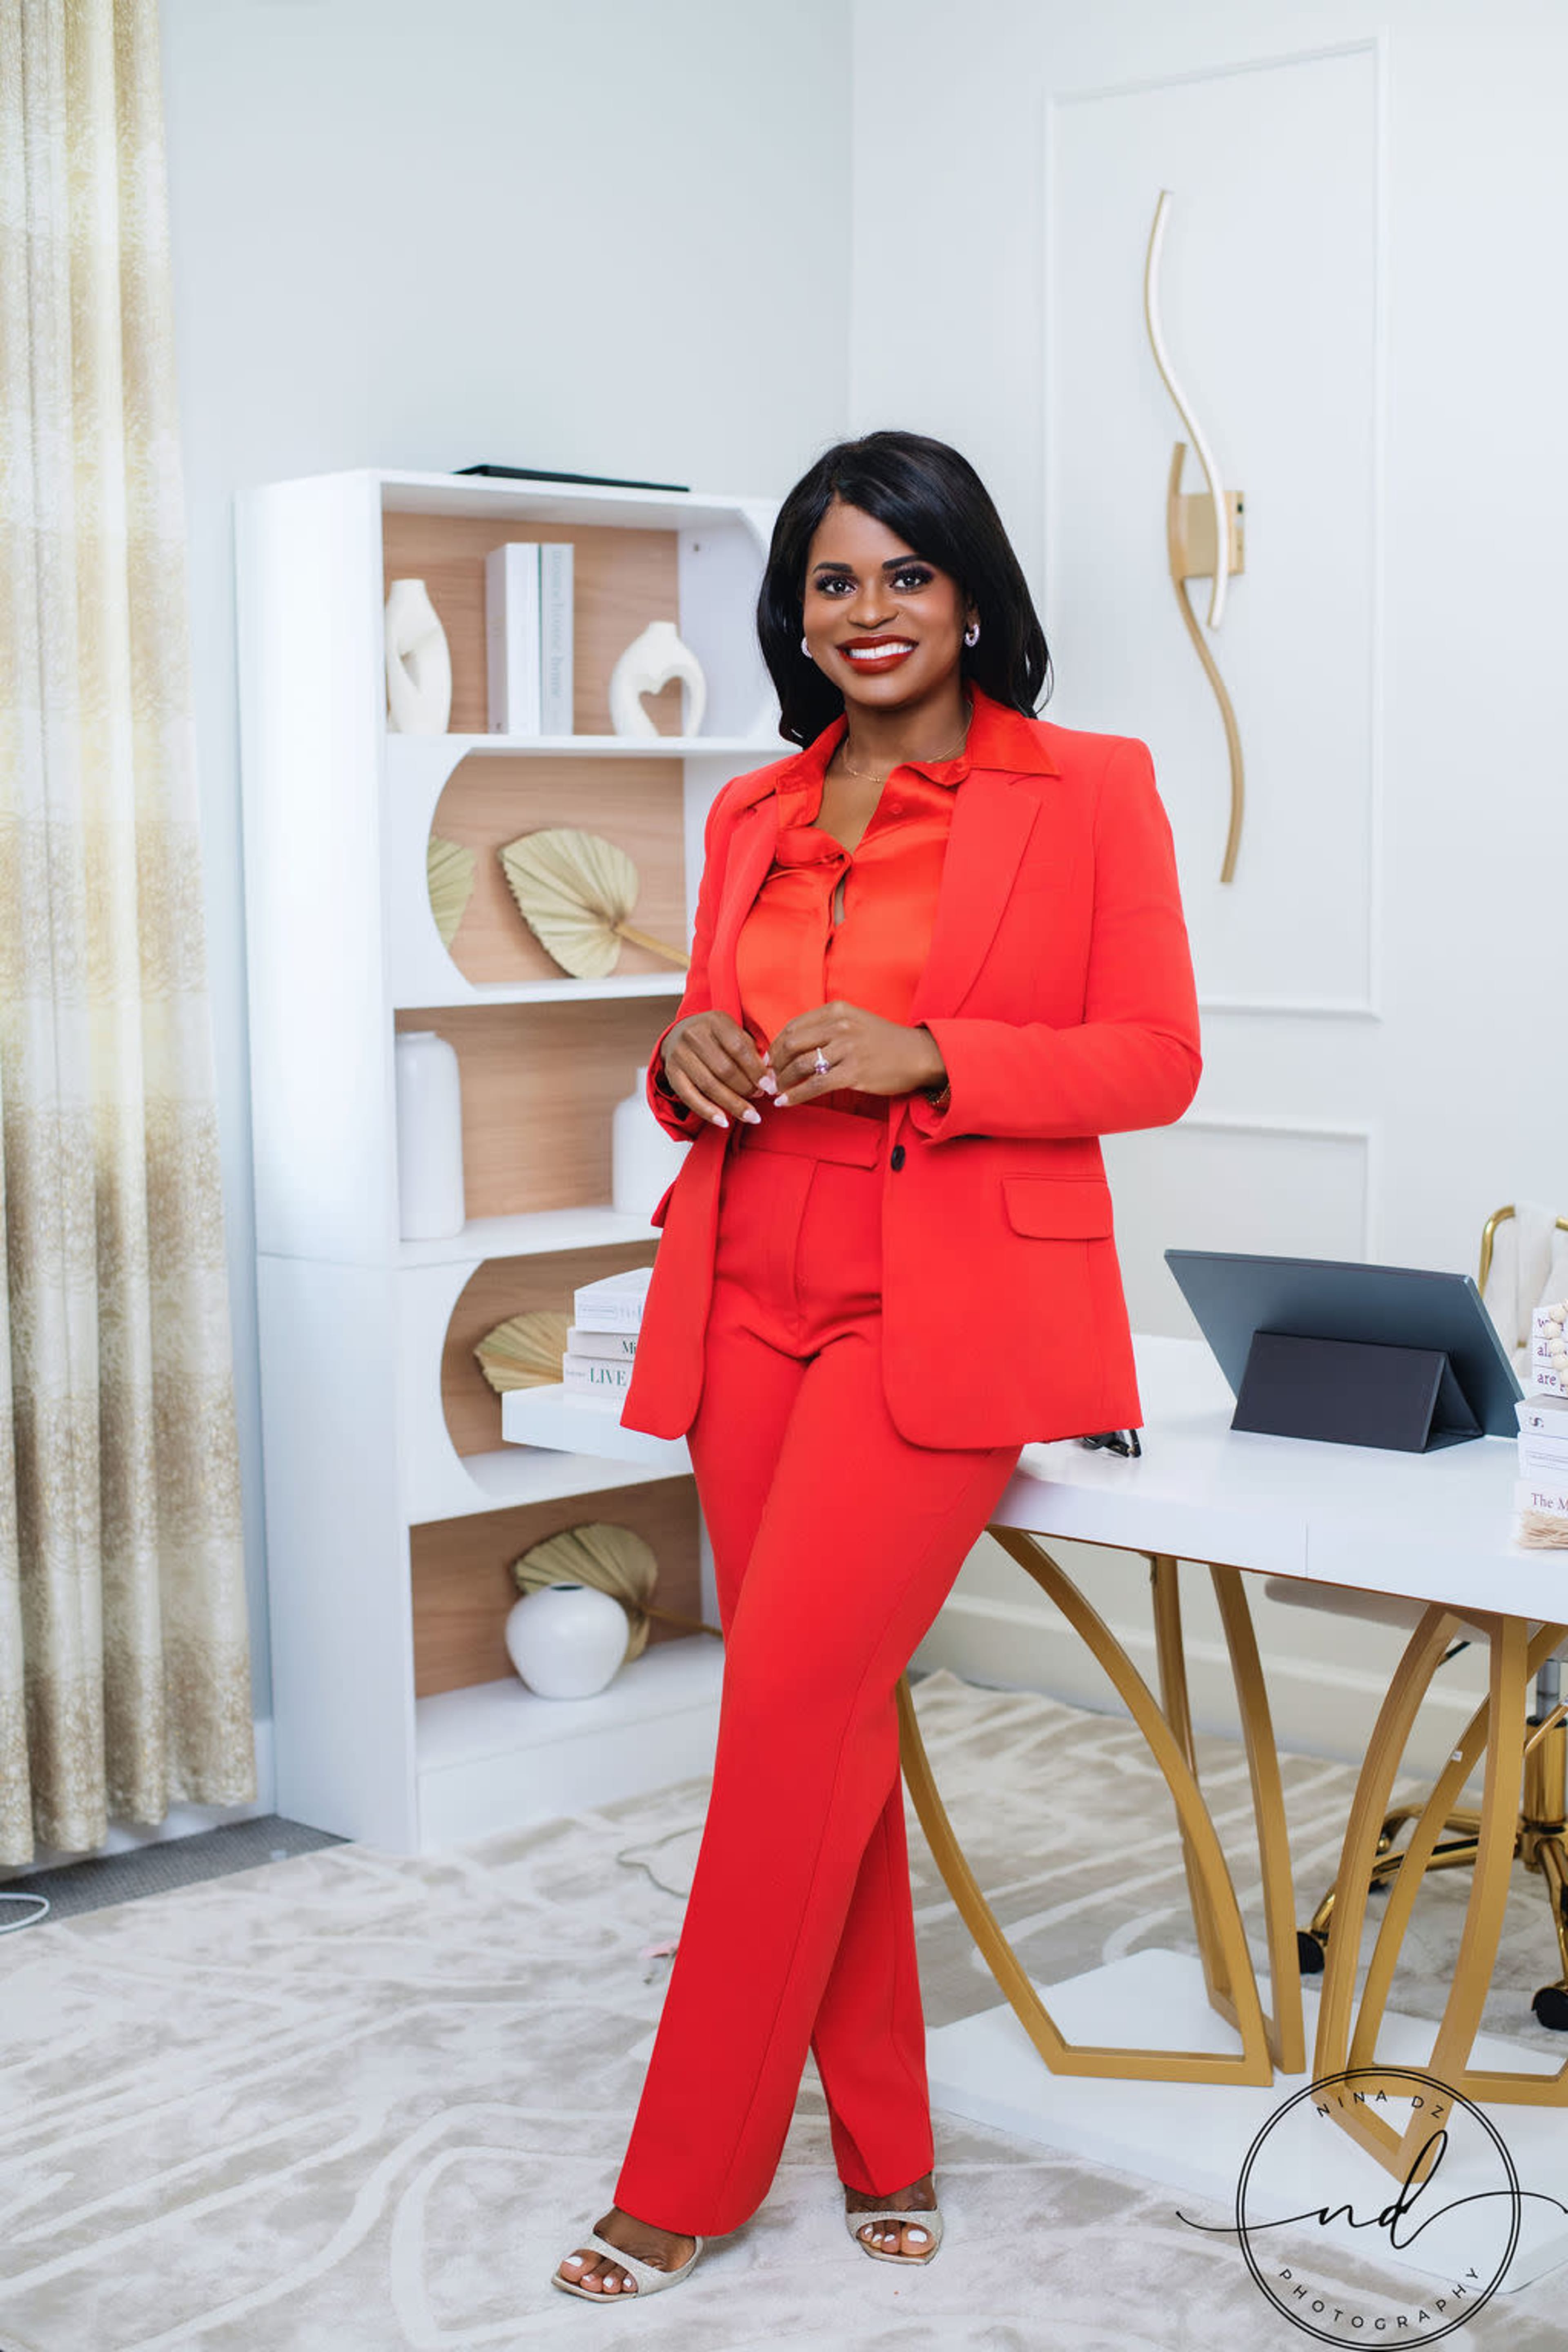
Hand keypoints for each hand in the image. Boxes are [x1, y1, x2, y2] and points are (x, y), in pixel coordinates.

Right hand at [658, 1010, 770, 1127]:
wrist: (680, 1034)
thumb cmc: (716, 1037)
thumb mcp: (734, 1034)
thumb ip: (752, 1053)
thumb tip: (770, 1079)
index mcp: (715, 1021)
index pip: (739, 1047)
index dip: (756, 1070)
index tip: (769, 1086)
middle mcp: (694, 1035)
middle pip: (724, 1069)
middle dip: (746, 1088)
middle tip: (759, 1097)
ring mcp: (680, 1055)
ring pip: (709, 1085)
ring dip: (733, 1104)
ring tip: (751, 1115)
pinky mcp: (672, 1073)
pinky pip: (690, 1098)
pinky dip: (708, 1112)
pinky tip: (724, 1121)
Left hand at [769, 1002, 945, 1105]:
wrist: (919, 1055)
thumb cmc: (884, 1042)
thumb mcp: (854, 1023)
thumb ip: (825, 1029)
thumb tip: (791, 1047)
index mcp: (837, 1010)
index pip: (793, 1027)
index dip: (775, 1046)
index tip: (768, 1061)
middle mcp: (840, 1026)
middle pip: (791, 1044)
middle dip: (774, 1065)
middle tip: (768, 1079)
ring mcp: (847, 1048)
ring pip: (800, 1065)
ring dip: (782, 1081)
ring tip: (776, 1091)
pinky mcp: (854, 1072)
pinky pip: (816, 1086)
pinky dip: (796, 1096)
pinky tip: (785, 1103)